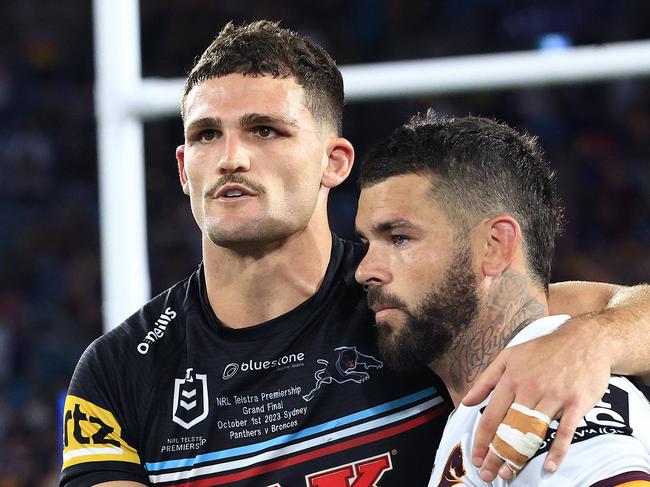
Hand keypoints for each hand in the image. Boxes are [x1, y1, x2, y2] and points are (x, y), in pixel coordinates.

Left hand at [461, 317, 611, 480]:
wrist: (584, 339)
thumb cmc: (544, 350)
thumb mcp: (508, 357)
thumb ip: (485, 380)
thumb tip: (466, 401)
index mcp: (511, 379)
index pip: (491, 416)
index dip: (482, 440)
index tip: (476, 458)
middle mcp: (530, 389)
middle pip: (509, 428)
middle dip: (496, 454)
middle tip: (488, 474)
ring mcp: (554, 396)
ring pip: (533, 432)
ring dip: (519, 456)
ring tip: (508, 474)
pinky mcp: (576, 403)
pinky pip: (566, 431)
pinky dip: (558, 450)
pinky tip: (549, 466)